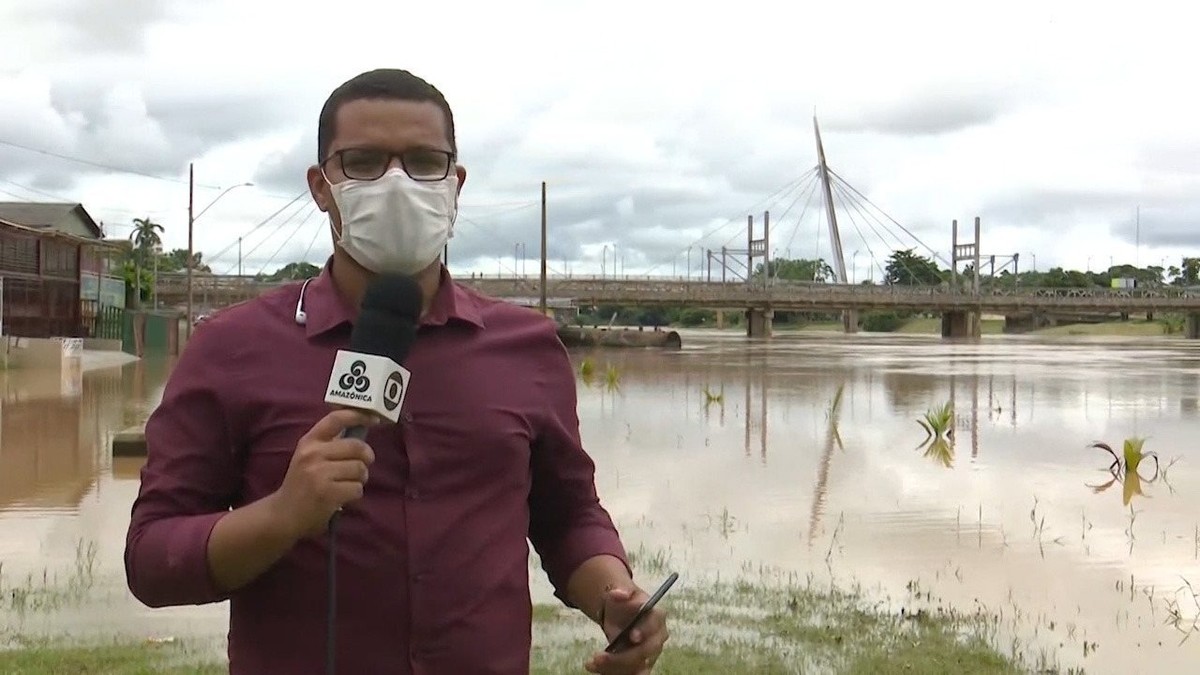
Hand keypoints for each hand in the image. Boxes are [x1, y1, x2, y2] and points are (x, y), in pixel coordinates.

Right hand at [270, 409, 377, 538]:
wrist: (284, 514)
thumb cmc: (301, 483)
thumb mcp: (308, 456)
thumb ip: (330, 443)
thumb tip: (360, 427)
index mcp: (309, 442)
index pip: (336, 419)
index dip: (358, 415)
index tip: (373, 419)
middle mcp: (313, 454)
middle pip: (357, 446)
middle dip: (366, 458)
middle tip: (361, 466)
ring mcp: (320, 474)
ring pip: (360, 469)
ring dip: (360, 479)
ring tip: (346, 484)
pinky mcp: (328, 494)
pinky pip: (357, 488)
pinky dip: (354, 494)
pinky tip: (342, 497)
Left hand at [585, 586, 668, 673]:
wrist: (622, 617)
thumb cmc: (625, 604)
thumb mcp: (621, 593)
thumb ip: (620, 592)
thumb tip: (618, 593)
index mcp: (656, 617)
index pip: (654, 625)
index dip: (645, 631)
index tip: (632, 636)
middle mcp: (657, 639)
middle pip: (645, 652)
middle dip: (621, 658)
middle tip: (598, 657)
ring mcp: (650, 656)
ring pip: (636, 669)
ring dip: (613, 669)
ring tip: (592, 663)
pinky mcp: (640, 667)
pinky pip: (629, 674)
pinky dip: (612, 673)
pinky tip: (596, 669)